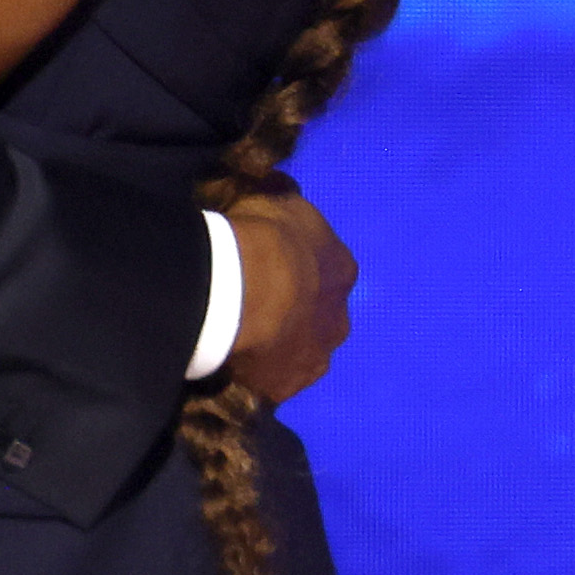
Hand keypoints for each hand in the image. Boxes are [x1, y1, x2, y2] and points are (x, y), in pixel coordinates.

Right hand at [218, 181, 353, 408]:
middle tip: (257, 307)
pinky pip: (270, 380)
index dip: (301, 273)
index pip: (329, 273)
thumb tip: (282, 187)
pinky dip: (256, 372)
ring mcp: (315, 357)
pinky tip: (232, 362)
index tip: (274, 271)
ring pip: (299, 352)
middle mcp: (339, 319)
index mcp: (342, 271)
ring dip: (279, 346)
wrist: (241, 288)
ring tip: (241, 337)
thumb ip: (284, 198)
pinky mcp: (286, 387)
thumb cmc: (261, 236)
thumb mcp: (276, 198)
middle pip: (320, 319)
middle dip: (297, 315)